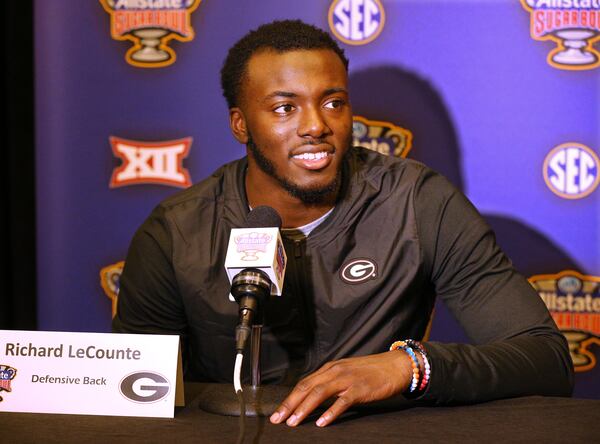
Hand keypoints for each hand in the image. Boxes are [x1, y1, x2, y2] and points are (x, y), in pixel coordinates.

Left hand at [269, 350, 412, 426]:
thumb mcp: (346, 373)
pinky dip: (331, 412)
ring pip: (320, 392)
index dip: (289, 398)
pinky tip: (322, 422)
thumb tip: (311, 399)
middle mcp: (336, 371)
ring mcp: (348, 379)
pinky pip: (343, 401)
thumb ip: (330, 383)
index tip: (277, 413)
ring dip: (304, 408)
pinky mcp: (361, 388)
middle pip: (307, 387)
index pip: (304, 383)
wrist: (395, 366)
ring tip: (294, 422)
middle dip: (290, 404)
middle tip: (277, 419)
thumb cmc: (371, 372)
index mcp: (330, 368)